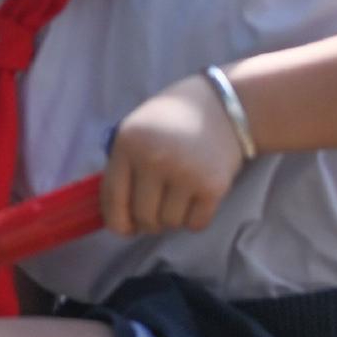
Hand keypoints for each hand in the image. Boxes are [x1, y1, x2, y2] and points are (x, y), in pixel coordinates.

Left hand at [102, 71, 246, 237]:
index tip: (124, 229)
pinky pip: (196, 224)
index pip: (114, 199)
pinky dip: (194, 219)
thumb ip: (122, 168)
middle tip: (157, 210)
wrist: (223, 107)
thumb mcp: (136, 131)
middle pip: (144, 217)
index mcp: (128, 145)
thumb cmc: (172, 122)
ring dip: (172, 218)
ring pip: (170, 223)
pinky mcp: (212, 186)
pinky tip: (196, 198)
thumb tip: (116, 217)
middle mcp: (154, 160)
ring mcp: (184, 174)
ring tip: (178, 196)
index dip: (117, 222)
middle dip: (148, 222)